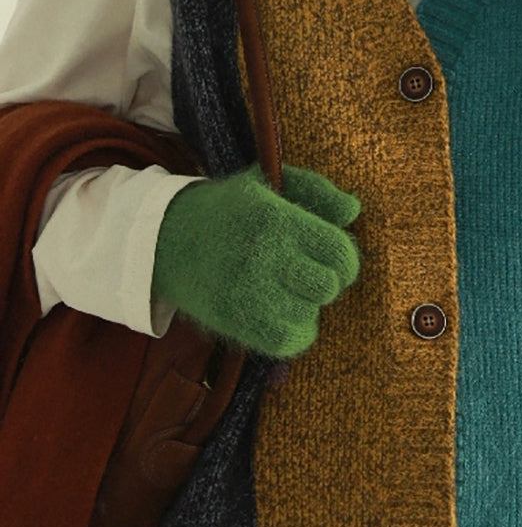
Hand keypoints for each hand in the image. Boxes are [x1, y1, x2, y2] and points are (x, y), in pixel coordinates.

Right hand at [151, 163, 360, 356]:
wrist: (163, 238)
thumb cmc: (228, 209)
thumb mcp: (269, 185)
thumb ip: (316, 191)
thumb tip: (353, 209)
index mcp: (277, 220)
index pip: (339, 251)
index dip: (346, 259)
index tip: (333, 259)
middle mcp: (264, 256)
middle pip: (328, 286)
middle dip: (327, 281)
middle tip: (308, 275)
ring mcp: (247, 292)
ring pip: (309, 315)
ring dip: (306, 306)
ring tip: (288, 292)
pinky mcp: (234, 321)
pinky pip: (287, 342)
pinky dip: (294, 332)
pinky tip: (282, 314)